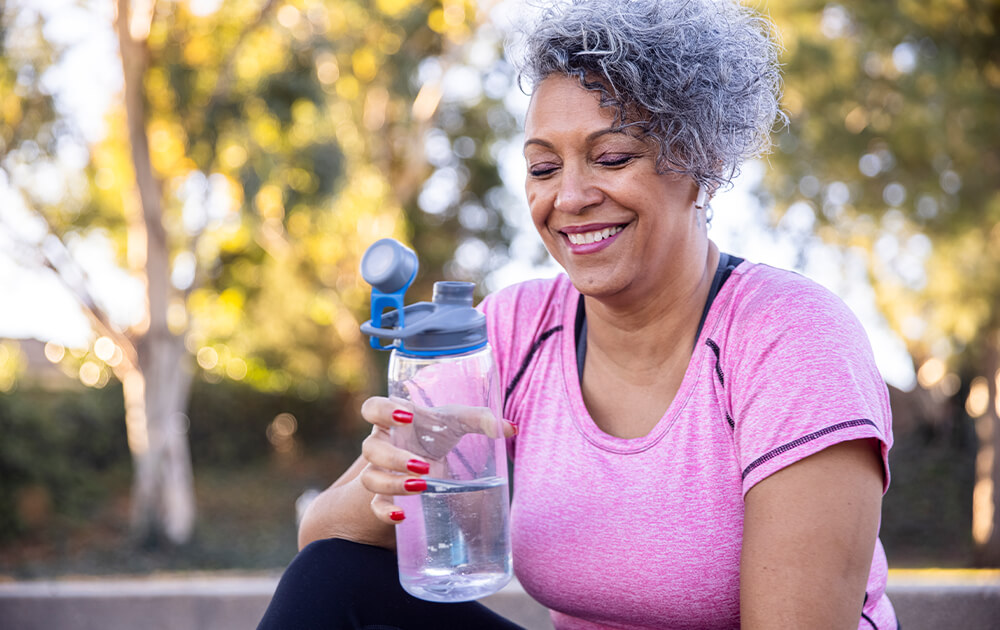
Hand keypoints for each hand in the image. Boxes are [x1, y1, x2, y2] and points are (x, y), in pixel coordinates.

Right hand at [358, 396, 515, 524]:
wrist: (426, 457)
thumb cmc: (438, 431)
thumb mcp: (457, 422)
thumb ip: (481, 419)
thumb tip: (511, 428)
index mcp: (393, 418)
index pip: (372, 408)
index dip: (382, 411)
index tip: (407, 417)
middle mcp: (381, 443)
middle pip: (370, 448)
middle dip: (395, 458)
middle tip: (423, 465)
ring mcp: (379, 470)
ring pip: (370, 478)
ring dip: (393, 483)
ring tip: (421, 487)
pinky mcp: (384, 494)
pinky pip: (375, 505)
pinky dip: (385, 512)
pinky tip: (401, 515)